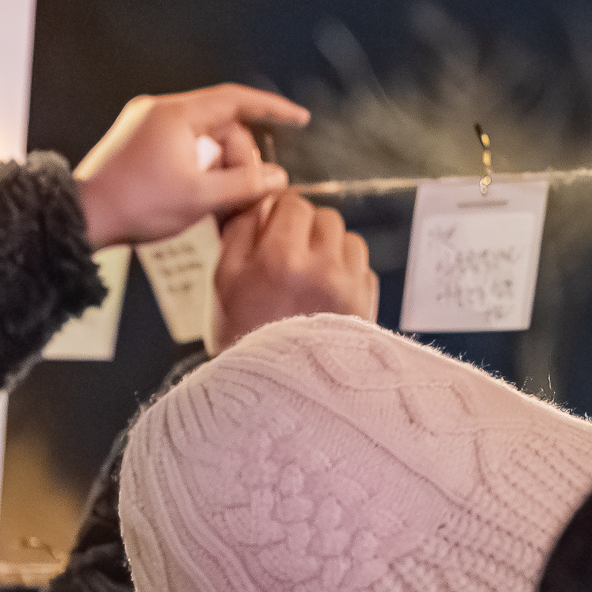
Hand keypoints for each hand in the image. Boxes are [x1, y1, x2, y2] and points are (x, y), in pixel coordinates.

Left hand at [75, 85, 308, 248]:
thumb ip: (247, 185)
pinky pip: (186, 149)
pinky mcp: (140, 144)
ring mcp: (148, 127)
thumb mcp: (201, 198)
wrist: (83, 218)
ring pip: (206, 141)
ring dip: (222, 169)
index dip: (272, 109)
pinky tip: (205, 195)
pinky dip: (203, 169)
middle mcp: (160, 112)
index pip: (236, 99)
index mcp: (176, 114)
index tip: (299, 119)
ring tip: (221, 201)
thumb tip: (278, 178)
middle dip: (241, 158)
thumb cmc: (135, 204)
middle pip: (223, 126)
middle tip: (246, 191)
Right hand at [208, 192, 378, 354]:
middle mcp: (322, 268)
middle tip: (289, 251)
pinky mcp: (367, 302)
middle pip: (325, 217)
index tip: (274, 225)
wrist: (275, 388)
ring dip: (331, 247)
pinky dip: (347, 273)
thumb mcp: (224, 280)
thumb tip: (261, 202)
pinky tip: (325, 293)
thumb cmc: (243, 335)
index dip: (281, 211)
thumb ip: (241, 232)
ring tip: (309, 273)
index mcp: (281, 258)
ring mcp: (350, 286)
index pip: (293, 204)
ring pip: (348, 239)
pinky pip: (362, 268)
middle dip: (307, 227)